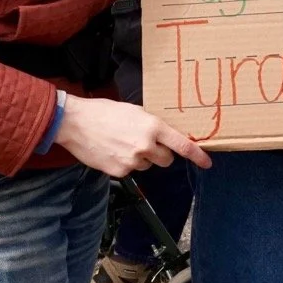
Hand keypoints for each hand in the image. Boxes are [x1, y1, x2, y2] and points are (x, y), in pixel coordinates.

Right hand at [56, 95, 211, 174]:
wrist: (76, 123)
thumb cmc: (104, 112)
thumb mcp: (134, 111)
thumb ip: (152, 124)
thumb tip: (165, 136)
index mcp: (152, 126)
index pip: (182, 145)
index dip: (197, 155)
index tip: (206, 162)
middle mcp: (145, 145)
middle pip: (166, 159)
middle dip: (161, 154)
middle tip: (146, 144)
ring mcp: (132, 161)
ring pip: (147, 165)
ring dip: (141, 158)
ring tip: (122, 143)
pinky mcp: (119, 171)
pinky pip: (131, 171)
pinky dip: (125, 164)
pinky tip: (113, 151)